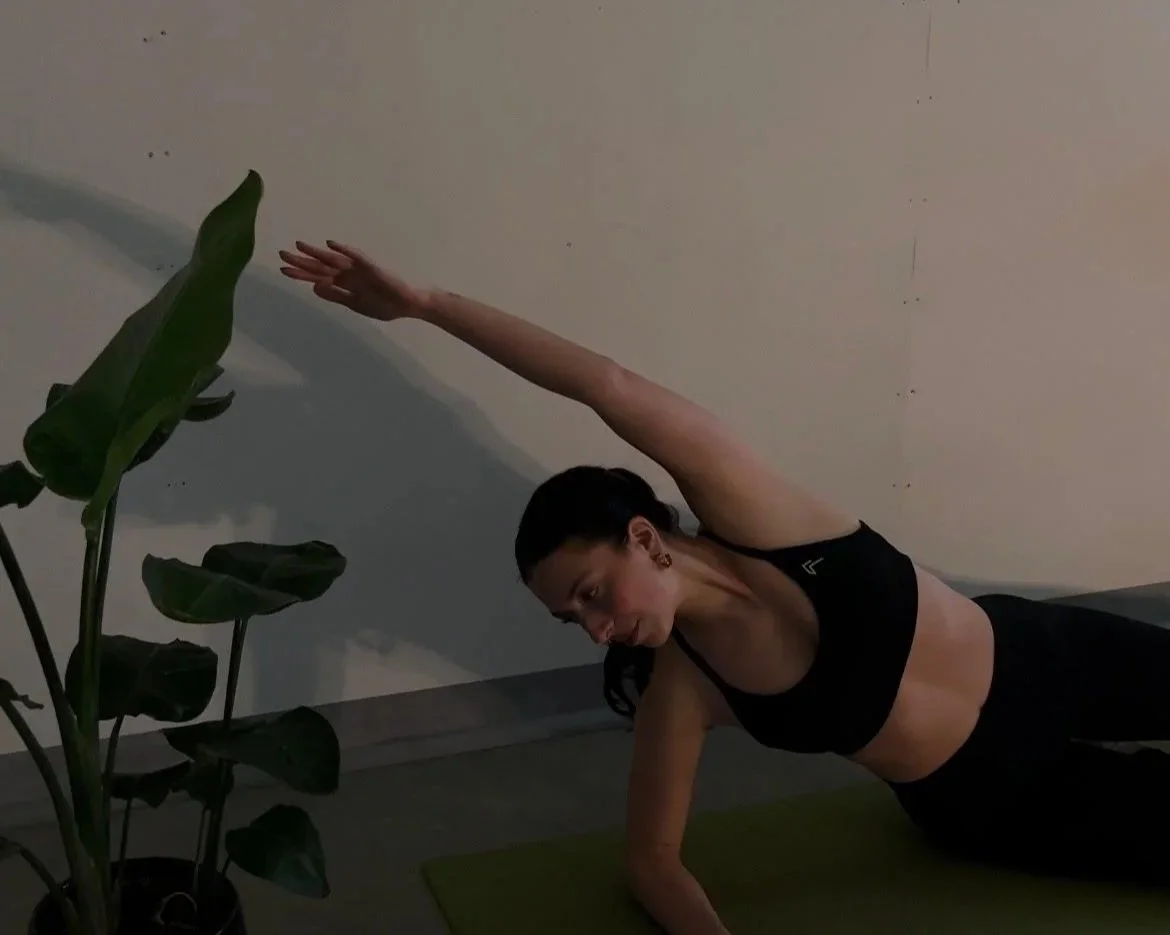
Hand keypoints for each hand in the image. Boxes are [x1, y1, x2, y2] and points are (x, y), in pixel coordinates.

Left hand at [278, 240, 428, 321]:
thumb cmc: (384, 304)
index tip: (282, 270)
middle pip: (321, 266)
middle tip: (281, 254)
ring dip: (317, 252)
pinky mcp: (372, 268)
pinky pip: (356, 257)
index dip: (300, 274)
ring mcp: (359, 269)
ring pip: (334, 259)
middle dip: (302, 261)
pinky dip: (344, 250)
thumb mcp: (356, 304)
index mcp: (344, 283)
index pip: (317, 277)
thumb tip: (314, 287)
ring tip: (299, 245)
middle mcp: (348, 273)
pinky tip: (331, 244)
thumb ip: (336, 295)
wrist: (408, 304)